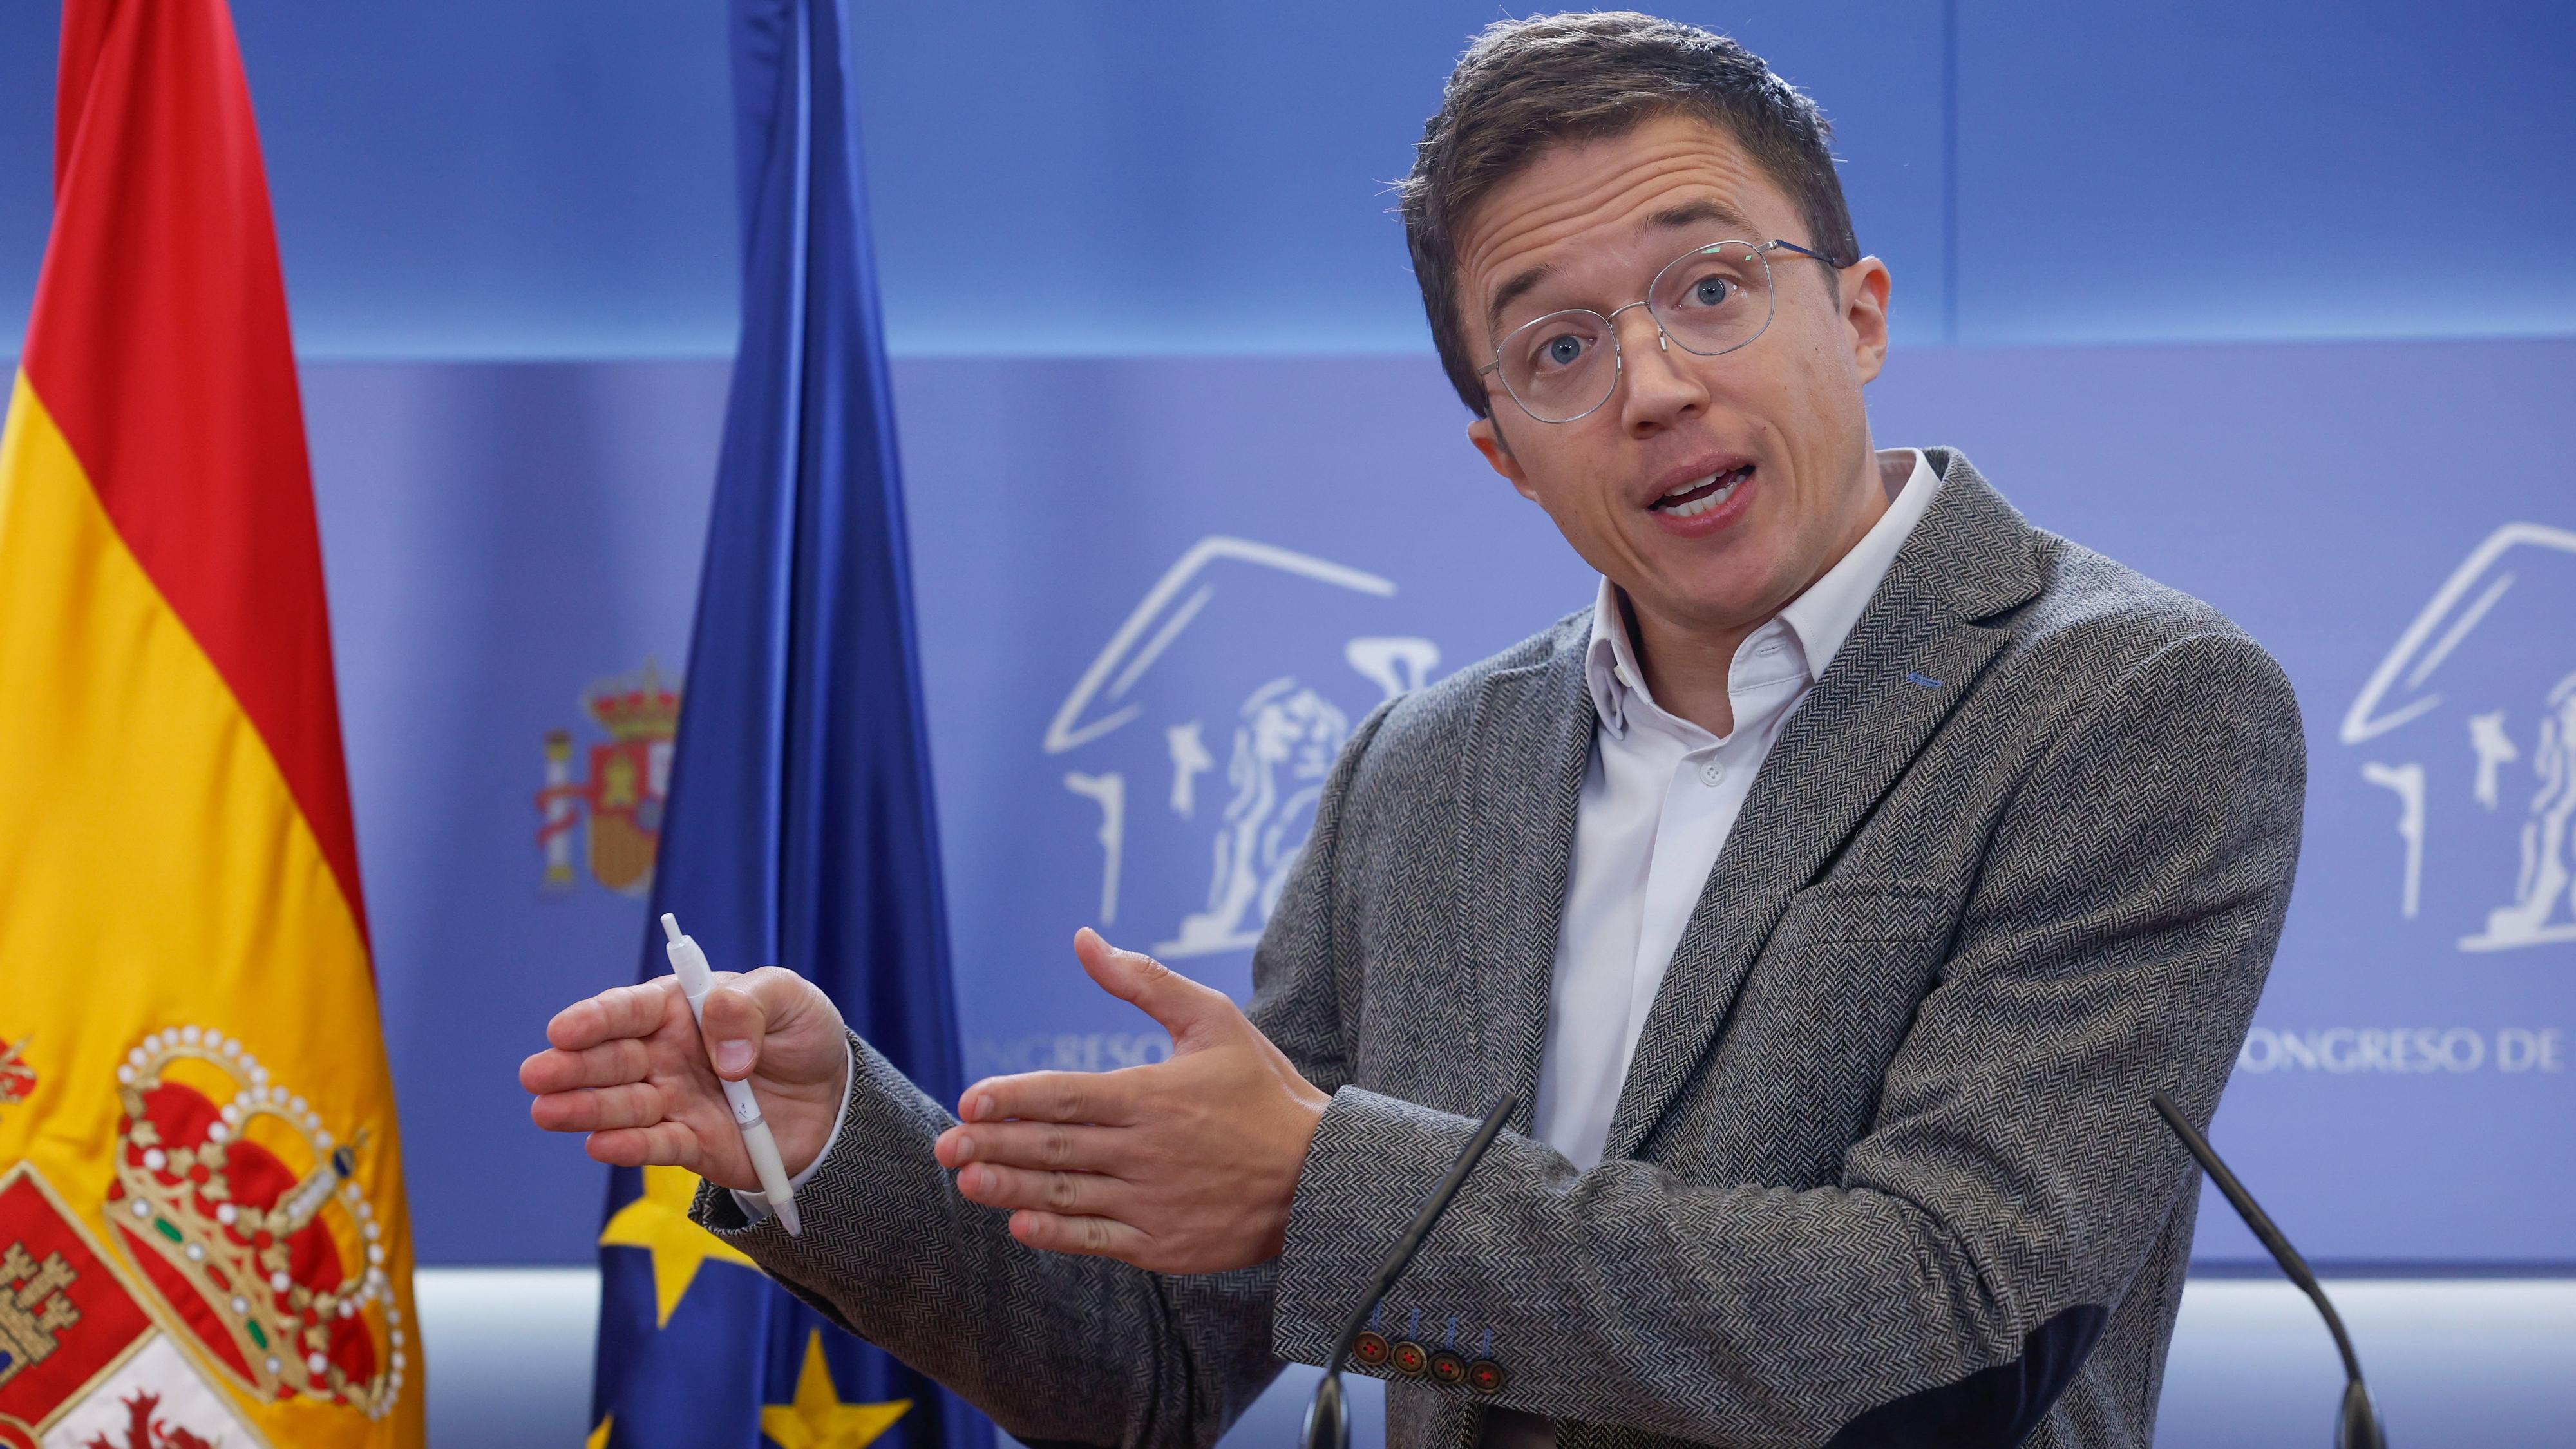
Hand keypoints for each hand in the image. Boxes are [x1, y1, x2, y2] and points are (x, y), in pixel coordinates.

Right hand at [519, 967, 849, 1191]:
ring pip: (622, 1105)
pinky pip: (656, 1145)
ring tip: (547, 1112)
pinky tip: (599, 1145)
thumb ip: (749, 1006)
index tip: (563, 1030)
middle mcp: (665, 1055)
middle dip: (572, 1067)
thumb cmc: (801, 1034)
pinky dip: (629, 1147)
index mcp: (680, 1009)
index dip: (594, 1019)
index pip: (629, 1010)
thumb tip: (724, 1051)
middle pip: (611, 1060)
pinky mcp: (691, 1143)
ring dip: (585, 1109)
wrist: (833, 1096)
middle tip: (537, 1076)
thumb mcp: (789, 998)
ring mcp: (674, 1100)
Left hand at [933, 929, 1331, 1273]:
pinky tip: (1020, 1224)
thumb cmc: (1262, 1090)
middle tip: (943, 1144)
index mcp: (1153, 1095)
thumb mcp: (1212, 1020)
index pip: (1067, 1096)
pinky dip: (1057, 1234)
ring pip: (1067, 1194)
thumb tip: (1083, 939)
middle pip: (1055, 1147)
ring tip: (966, 1181)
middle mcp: (1147, 1151)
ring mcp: (1154, 1201)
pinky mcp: (1164, 1244)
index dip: (1014, 1098)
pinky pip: (1098, 1240)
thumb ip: (1144, 982)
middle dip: (993, 1145)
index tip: (971, 1099)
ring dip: (1011, 1189)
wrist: (1320, 1174)